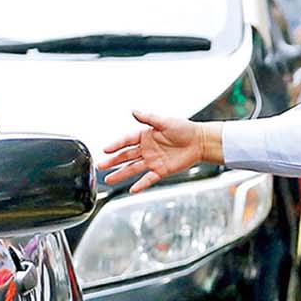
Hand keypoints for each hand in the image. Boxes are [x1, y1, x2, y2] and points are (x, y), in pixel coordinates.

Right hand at [99, 111, 216, 193]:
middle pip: (126, 156)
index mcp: (146, 135)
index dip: (115, 145)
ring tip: (108, 179)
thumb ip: (148, 117)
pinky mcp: (161, 170)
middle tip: (100, 166)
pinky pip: (148, 178)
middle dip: (112, 161)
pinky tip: (131, 189)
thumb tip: (134, 111)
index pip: (126, 141)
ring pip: (132, 169)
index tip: (105, 150)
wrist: (200, 142)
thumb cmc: (184, 128)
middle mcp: (147, 149)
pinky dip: (140, 184)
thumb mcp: (165, 121)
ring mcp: (153, 160)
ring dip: (120, 174)